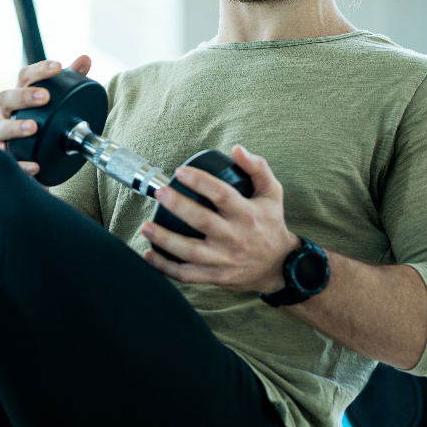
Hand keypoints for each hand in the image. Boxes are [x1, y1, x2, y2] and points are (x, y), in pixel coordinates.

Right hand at [0, 55, 91, 175]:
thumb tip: (85, 58)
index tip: (57, 67)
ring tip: (34, 127)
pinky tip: (35, 165)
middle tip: (45, 97)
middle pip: (5, 99)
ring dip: (15, 127)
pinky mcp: (6, 158)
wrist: (38, 156)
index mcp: (20, 96)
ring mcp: (3, 136)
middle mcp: (8, 113)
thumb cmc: (45, 123)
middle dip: (24, 96)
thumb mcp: (59, 102)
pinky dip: (20, 163)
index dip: (39, 70)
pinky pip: (8, 161)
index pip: (24, 77)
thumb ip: (71, 81)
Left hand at [138, 145, 298, 293]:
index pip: (222, 195)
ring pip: (190, 251)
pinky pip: (186, 274)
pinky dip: (165, 267)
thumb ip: (257, 168)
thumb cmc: (270, 224)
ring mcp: (224, 260)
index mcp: (247, 214)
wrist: (280, 267)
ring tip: (146, 226)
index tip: (180, 172)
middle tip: (159, 192)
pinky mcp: (215, 277)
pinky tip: (148, 254)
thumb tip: (237, 149)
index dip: (200, 181)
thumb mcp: (272, 193)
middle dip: (177, 206)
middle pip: (202, 221)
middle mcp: (235, 238)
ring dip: (165, 239)